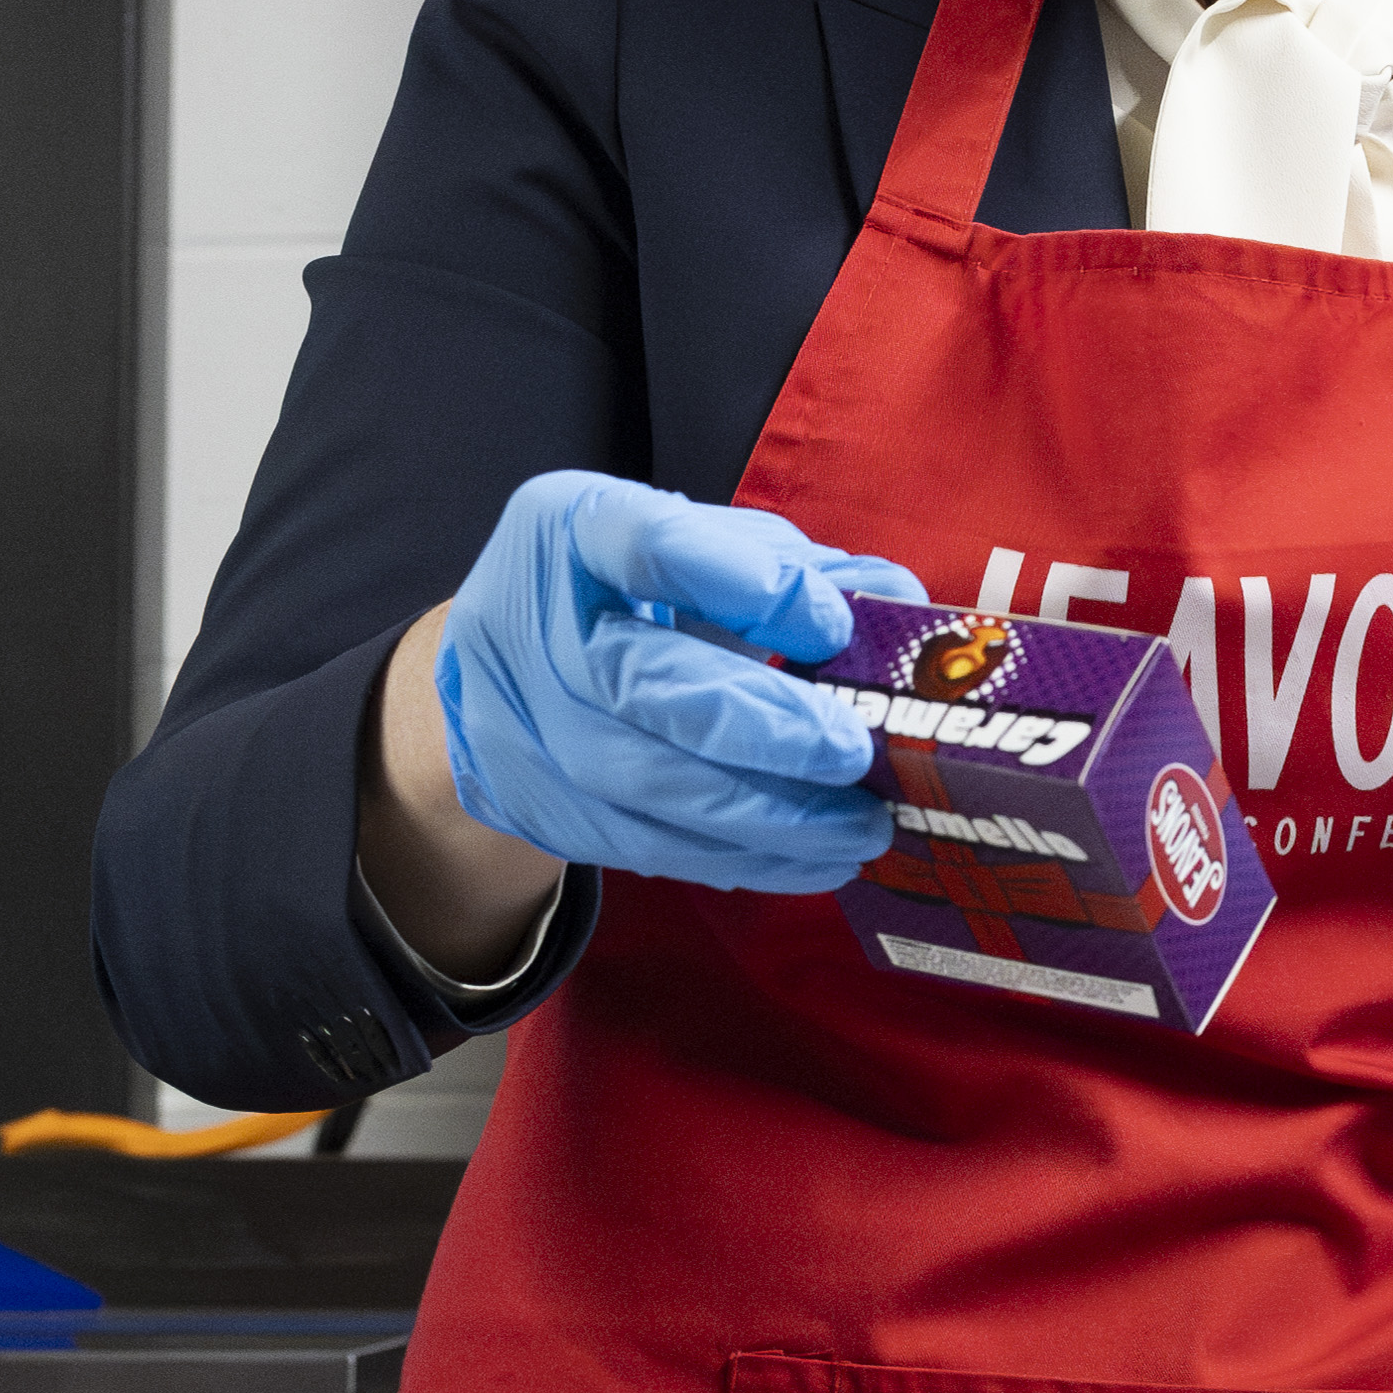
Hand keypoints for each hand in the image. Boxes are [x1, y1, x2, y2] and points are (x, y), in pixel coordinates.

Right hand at [430, 473, 908, 897]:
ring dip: (767, 818)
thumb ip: (792, 569)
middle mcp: (526, 621)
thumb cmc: (623, 594)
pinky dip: (738, 860)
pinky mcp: (529, 805)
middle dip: (763, 728)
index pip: (649, 546)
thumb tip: (898, 603)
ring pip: (645, 783)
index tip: (830, 626)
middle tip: (855, 754)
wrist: (495, 667)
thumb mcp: (697, 549)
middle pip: (642, 684)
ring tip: (861, 828)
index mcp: (573, 530)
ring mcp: (516, 722)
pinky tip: (812, 861)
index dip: (745, 586)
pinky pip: (643, 846)